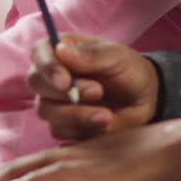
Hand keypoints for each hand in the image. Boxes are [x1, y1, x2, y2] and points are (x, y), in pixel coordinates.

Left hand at [0, 113, 180, 180]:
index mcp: (92, 152)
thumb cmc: (167, 158)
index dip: (25, 167)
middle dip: (9, 171)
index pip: (50, 159)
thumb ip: (111, 179)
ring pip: (40, 166)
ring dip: (12, 175)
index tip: (3, 175)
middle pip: (37, 161)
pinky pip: (57, 175)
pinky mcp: (96, 171)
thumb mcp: (132, 171)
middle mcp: (84, 152)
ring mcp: (89, 160)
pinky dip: (34, 180)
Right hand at [27, 33, 159, 139]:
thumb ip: (90, 55)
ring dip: (76, 114)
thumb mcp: (116, 57)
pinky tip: (103, 124)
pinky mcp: (61, 125)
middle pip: (36, 83)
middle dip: (65, 92)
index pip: (39, 53)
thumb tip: (60, 50)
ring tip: (106, 115)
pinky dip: (81, 129)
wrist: (144, 99)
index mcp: (61, 50)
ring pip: (46, 110)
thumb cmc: (127, 69)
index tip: (66, 81)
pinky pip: (59, 130)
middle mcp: (51, 75)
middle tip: (98, 91)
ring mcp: (53, 102)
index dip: (47, 67)